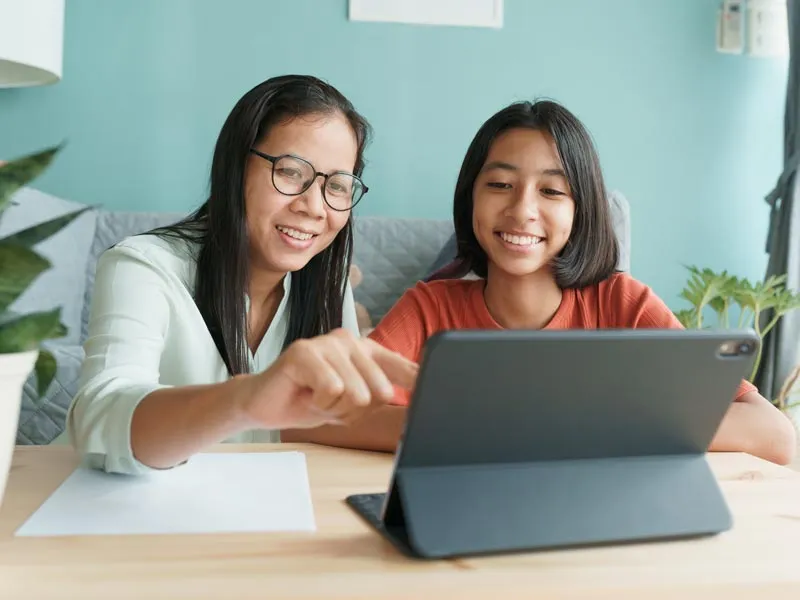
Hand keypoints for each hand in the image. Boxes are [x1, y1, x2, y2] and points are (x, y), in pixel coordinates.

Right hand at [238, 328, 417, 429]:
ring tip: (317, 398)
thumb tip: (411, 400)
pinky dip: (319, 403)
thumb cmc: (311, 401)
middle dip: (355, 411)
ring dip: (334, 409)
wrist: (266, 405)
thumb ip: (380, 398)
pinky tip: (306, 393)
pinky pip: (332, 389)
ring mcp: (327, 343)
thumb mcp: (353, 405)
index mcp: (367, 351)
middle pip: (380, 391)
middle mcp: (351, 341)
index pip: (404, 368)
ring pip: (356, 393)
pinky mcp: (304, 351)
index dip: (422, 381)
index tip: (444, 389)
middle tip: (332, 404)